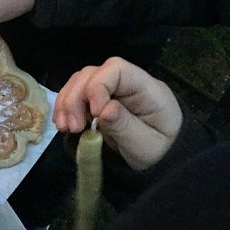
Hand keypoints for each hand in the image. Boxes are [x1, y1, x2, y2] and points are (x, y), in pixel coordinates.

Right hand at [54, 57, 181, 169]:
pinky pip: (76, 95)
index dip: (97, 87)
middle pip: (92, 73)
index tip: (94, 114)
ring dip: (66, 103)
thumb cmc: (161, 152)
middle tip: (72, 127)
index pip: (116, 69)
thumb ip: (125, 126)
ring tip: (65, 128)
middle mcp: (127, 83)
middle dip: (76, 98)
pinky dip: (66, 108)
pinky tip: (64, 125)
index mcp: (146, 88)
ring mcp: (112, 91)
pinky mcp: (100, 101)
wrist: (165, 159)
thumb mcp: (146, 146)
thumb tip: (102, 110)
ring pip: (79, 82)